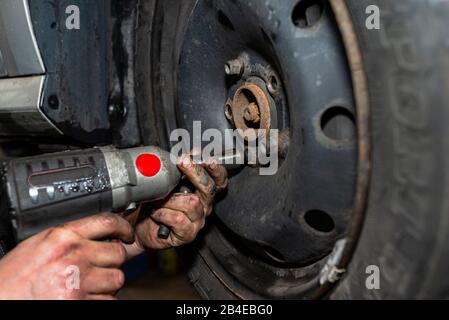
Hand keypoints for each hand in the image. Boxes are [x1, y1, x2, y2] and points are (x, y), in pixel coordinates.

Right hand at [0, 214, 133, 299]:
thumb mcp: (37, 246)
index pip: (106, 221)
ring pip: (116, 279)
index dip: (122, 228)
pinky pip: (108, 300)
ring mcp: (79, 281)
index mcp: (61, 236)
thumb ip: (67, 238)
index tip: (126, 234)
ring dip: (107, 284)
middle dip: (112, 262)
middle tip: (101, 268)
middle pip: (118, 253)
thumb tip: (97, 238)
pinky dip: (101, 301)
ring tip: (88, 286)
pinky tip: (84, 299)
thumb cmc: (11, 279)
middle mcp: (73, 255)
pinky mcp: (81, 303)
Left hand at [125, 155, 227, 256]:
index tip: (207, 158)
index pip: (219, 180)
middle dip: (195, 172)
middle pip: (209, 188)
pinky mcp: (188, 234)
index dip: (216, 169)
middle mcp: (204, 206)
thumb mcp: (167, 182)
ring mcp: (197, 221)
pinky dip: (163, 213)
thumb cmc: (156, 203)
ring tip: (157, 199)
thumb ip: (177, 170)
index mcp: (203, 192)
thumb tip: (183, 154)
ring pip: (191, 203)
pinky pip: (178, 219)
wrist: (140, 226)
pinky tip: (155, 212)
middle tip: (182, 161)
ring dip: (170, 198)